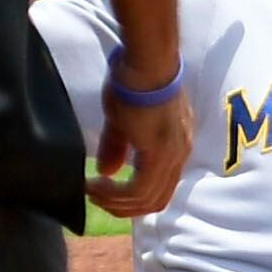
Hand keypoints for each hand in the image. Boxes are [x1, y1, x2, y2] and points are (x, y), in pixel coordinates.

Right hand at [88, 88, 192, 218]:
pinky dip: (114, 194)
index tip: (104, 192)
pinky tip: (95, 185)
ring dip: (114, 201)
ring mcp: (172, 154)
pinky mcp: (160, 152)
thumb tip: (108, 171)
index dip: (132, 199)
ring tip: (91, 190)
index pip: (160, 189)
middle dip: (122, 207)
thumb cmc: (134, 83)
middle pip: (156, 201)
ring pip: (146, 199)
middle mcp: (180, 153)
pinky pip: (138, 189)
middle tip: (95, 198)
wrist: (144, 64)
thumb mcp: (122, 121)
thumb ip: (117, 147)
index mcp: (176, 145)